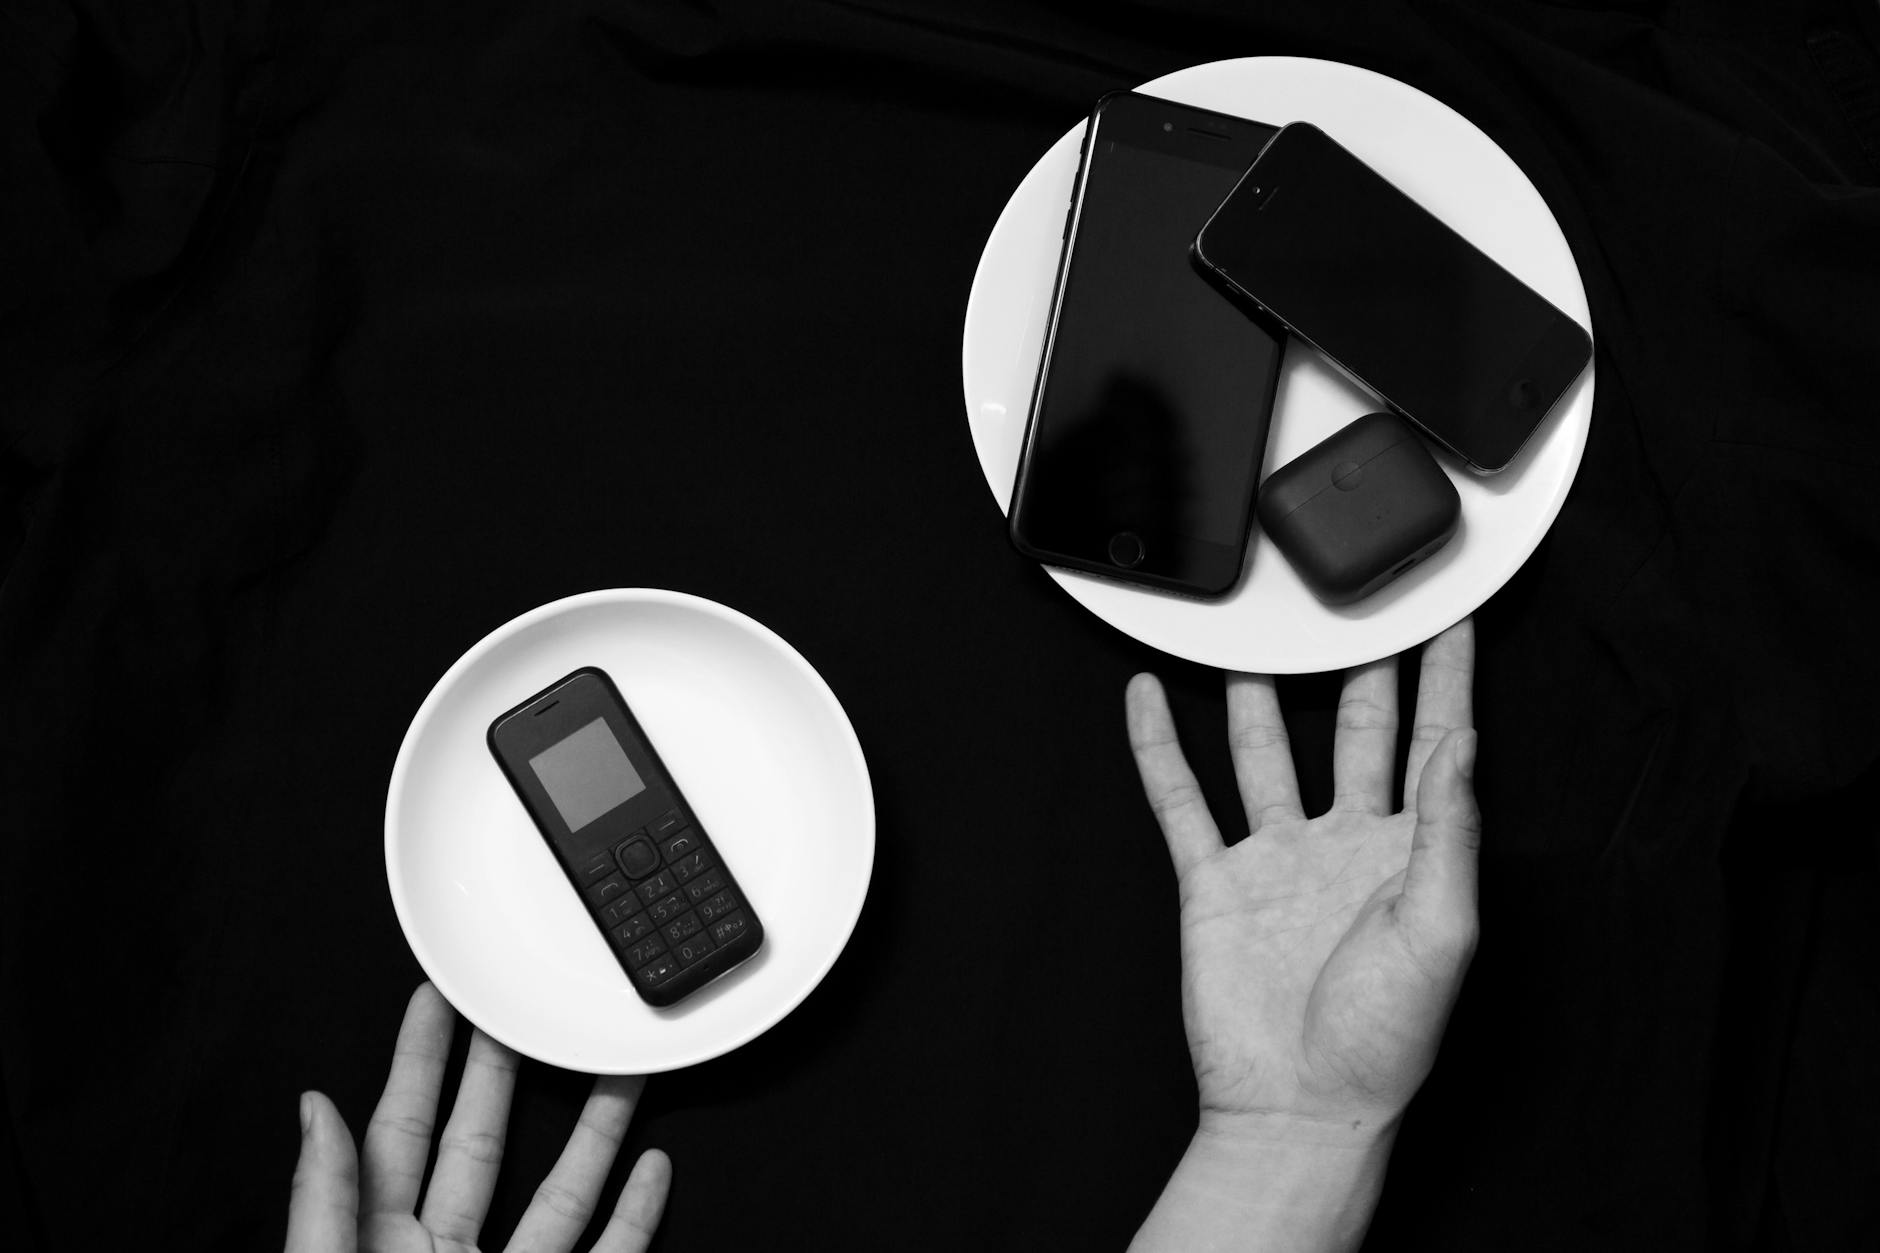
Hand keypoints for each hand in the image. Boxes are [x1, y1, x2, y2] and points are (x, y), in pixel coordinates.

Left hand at [285, 983, 669, 1252]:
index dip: (419, 1060)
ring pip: (559, 1195)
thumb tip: (316, 1110)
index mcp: (373, 1242)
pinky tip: (653, 1168)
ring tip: (618, 1072)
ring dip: (593, 1131)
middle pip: (482, 1143)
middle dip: (502, 1071)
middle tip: (521, 1010)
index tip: (435, 999)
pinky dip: (636, 1218)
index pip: (401, 1130)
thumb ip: (323, 1202)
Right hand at [1126, 618, 1478, 1142]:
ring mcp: (1276, 858)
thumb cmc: (1384, 1038)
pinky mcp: (1216, 880)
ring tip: (1254, 636)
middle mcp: (1345, 842)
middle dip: (1359, 665)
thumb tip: (1461, 743)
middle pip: (1355, 729)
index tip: (1455, 613)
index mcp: (1410, 853)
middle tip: (1355, 601)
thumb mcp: (1441, 930)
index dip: (1448, 678)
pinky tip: (1146, 700)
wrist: (1297, 1107)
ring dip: (1256, 694)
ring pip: (1263, 750)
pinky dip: (1158, 747)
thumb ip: (1448, 831)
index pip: (1436, 742)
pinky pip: (1181, 800)